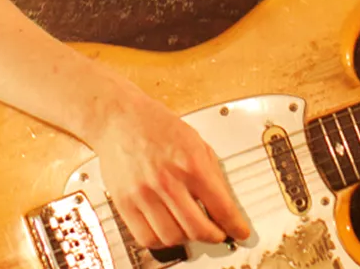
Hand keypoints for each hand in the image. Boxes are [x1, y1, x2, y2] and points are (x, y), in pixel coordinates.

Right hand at [89, 84, 250, 249]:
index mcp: (190, 161)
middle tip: (218, 234)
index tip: (239, 231)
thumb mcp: (195, 140)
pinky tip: (168, 230)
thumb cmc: (157, 124)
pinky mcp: (125, 203)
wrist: (120, 117)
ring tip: (191, 229)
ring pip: (173, 237)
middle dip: (214, 236)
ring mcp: (145, 193)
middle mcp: (168, 180)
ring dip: (188, 239)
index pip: (220, 206)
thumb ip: (211, 171)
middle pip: (198, 228)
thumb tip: (225, 200)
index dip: (234, 225)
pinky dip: (162, 241)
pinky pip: (147, 237)